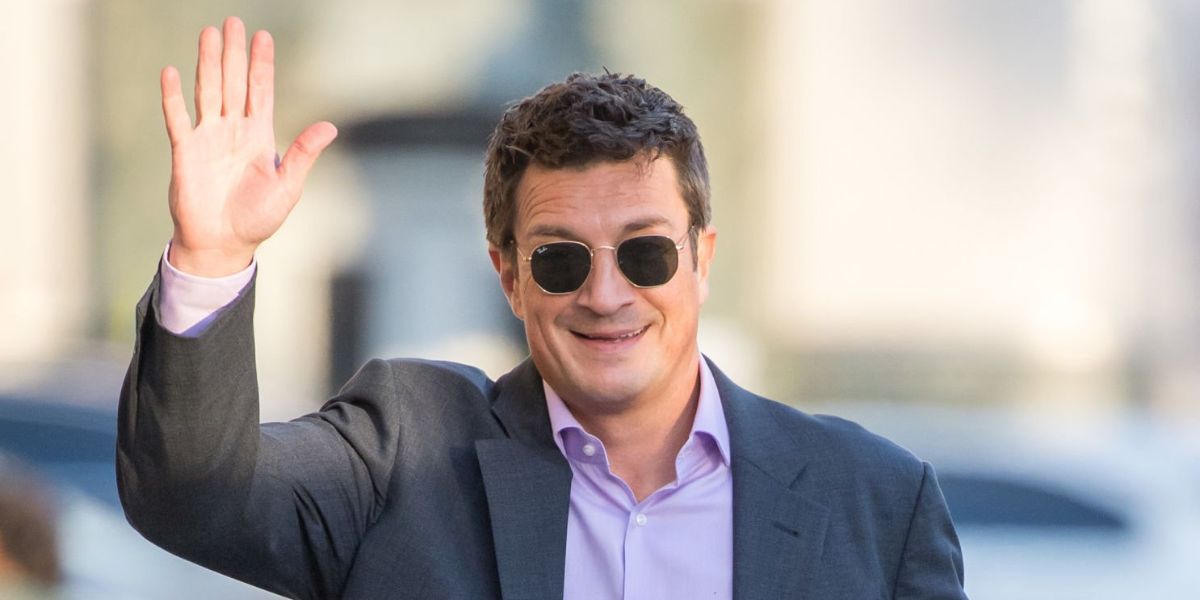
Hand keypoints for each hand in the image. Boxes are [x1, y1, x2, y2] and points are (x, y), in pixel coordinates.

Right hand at [161, 17, 336, 275]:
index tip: (263, 36)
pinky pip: (178, 119)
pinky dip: (173, 97)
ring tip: (208, 34)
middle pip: (233, 82)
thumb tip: (329, 126)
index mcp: (259, 136)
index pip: (261, 91)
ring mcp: (208, 139)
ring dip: (208, 63)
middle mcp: (233, 131)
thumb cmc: (257, 219)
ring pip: (208, 92)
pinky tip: (172, 72)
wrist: (223, 245)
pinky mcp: (186, 153)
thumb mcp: (287, 186)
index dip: (262, 64)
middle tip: (233, 21)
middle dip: (234, 52)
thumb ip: (303, 154)